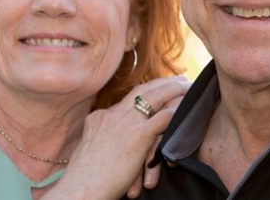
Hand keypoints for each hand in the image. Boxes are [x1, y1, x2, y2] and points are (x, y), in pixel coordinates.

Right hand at [43, 76, 189, 199]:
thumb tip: (113, 146)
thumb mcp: (91, 152)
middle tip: (178, 79)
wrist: (81, 189)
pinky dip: (177, 111)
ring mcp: (125, 122)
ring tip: (188, 87)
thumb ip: (103, 141)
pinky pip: (164, 116)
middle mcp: (111, 115)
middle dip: (162, 83)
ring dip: (174, 90)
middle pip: (141, 90)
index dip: (144, 91)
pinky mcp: (138, 134)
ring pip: (155, 96)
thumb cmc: (85, 180)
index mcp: (98, 119)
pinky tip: (188, 107)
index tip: (156, 88)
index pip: (126, 98)